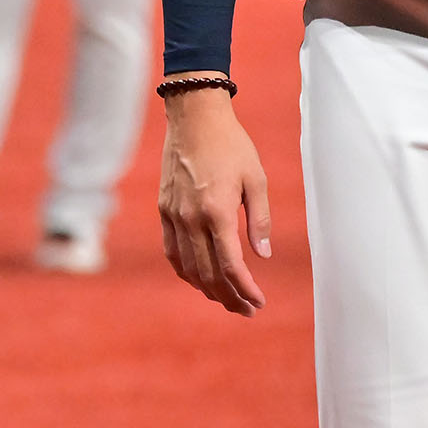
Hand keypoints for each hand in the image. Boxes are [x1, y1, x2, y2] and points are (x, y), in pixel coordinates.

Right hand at [158, 81, 270, 316]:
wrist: (195, 117)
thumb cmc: (231, 144)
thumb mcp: (255, 178)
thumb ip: (259, 219)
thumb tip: (263, 256)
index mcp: (217, 212)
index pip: (230, 266)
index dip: (244, 289)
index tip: (258, 302)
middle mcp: (191, 219)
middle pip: (208, 274)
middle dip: (228, 297)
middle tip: (247, 309)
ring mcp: (174, 216)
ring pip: (188, 268)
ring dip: (207, 290)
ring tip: (227, 299)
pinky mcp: (164, 210)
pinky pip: (173, 252)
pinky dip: (186, 271)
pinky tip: (200, 278)